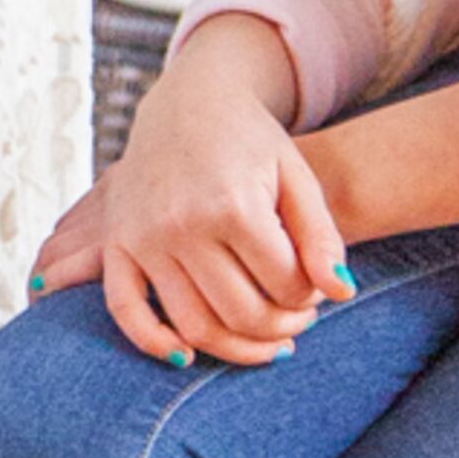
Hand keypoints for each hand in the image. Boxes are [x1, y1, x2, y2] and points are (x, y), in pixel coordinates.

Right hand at [34, 19, 346, 368]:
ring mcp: (145, 237)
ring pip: (194, 325)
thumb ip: (321, 236)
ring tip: (265, 340)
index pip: (285, 285)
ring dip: (236, 347)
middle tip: (297, 321)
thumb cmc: (251, 141)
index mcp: (235, 205)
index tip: (314, 290)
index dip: (309, 299)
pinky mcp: (117, 244)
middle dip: (281, 327)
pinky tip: (187, 356)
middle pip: (243, 313)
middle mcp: (184, 225)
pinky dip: (154, 344)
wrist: (188, 101)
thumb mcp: (297, 177)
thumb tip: (341, 293)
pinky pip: (126, 312)